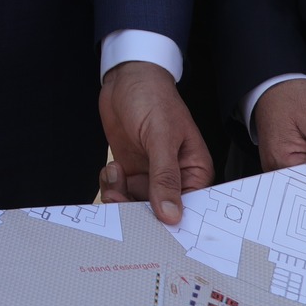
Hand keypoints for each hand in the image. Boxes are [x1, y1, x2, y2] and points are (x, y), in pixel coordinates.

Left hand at [97, 60, 212, 222]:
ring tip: (114, 175)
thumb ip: (165, 176)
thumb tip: (172, 215)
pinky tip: (111, 169)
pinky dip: (112, 186)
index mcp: (195, 170)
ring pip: (136, 204)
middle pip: (159, 211)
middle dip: (136, 209)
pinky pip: (121, 191)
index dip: (171, 221)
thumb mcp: (161, 136)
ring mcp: (151, 174)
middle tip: (118, 197)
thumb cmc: (153, 97)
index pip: (190, 208)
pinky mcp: (132, 170)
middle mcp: (176, 177)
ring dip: (120, 196)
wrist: (127, 77)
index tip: (150, 228)